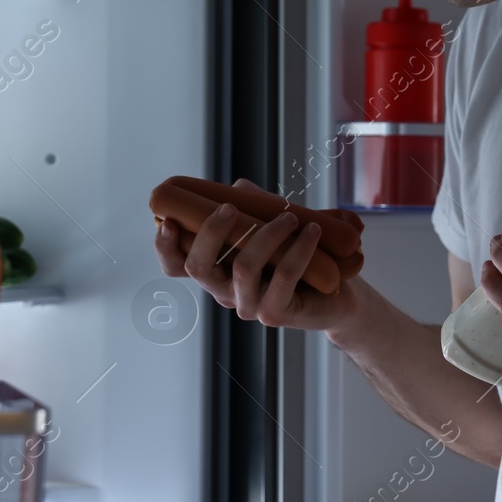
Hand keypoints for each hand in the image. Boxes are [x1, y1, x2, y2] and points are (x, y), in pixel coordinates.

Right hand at [154, 177, 361, 331]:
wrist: (337, 293)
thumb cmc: (298, 257)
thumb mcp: (270, 227)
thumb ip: (251, 207)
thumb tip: (235, 187)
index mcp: (216, 270)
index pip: (176, 266)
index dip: (164, 247)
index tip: (167, 221)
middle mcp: (224, 291)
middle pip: (198, 268)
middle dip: (210, 233)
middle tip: (229, 208)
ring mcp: (248, 306)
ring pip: (243, 268)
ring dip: (267, 235)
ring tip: (290, 218)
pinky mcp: (275, 314)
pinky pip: (283, 278)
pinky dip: (298, 250)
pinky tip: (311, 232)